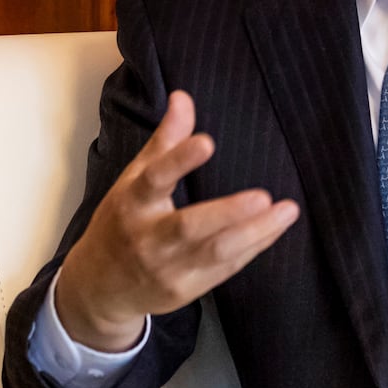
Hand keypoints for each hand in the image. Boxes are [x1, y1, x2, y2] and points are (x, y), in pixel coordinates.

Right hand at [54, 90, 299, 351]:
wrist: (100, 287)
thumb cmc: (123, 222)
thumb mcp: (134, 180)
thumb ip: (165, 141)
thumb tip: (183, 97)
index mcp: (132, 203)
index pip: (154, 178)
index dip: (179, 160)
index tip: (207, 141)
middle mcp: (147, 238)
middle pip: (189, 227)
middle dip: (227, 213)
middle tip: (263, 195)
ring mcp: (167, 269)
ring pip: (215, 253)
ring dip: (255, 232)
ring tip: (287, 210)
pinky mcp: (184, 291)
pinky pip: (225, 268)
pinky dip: (253, 248)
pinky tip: (274, 228)